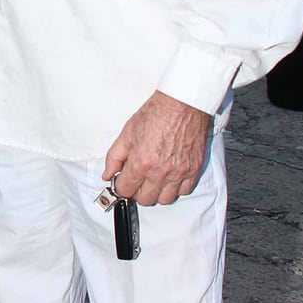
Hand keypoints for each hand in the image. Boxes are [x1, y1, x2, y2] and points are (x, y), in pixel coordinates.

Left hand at [103, 91, 211, 206]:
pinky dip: (176, 187)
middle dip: (138, 191)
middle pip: (145, 199)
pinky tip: (170, 175)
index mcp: (142, 162)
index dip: (121, 187)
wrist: (183, 102)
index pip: (126, 190)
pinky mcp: (194, 169)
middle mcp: (161, 171)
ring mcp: (179, 172)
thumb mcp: (127, 132)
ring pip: (165, 199)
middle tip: (138, 179)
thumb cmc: (157, 113)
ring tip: (154, 178)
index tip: (123, 182)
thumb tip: (108, 174)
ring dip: (157, 192)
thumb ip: (115, 157)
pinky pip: (184, 191)